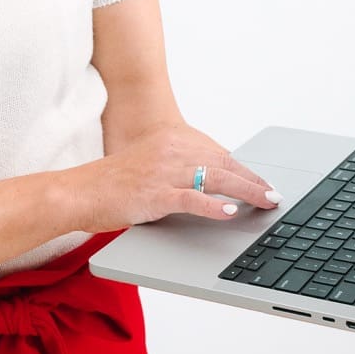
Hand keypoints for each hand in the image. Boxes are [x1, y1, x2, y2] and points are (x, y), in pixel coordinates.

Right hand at [64, 122, 280, 233]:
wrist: (80, 191)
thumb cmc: (114, 184)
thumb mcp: (153, 167)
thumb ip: (181, 171)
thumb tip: (214, 186)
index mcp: (173, 140)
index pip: (220, 155)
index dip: (246, 171)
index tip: (265, 184)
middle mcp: (171, 150)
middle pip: (224, 164)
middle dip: (253, 181)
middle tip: (274, 195)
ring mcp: (164, 171)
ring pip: (215, 179)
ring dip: (245, 192)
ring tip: (265, 202)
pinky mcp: (154, 193)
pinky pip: (191, 198)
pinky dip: (214, 206)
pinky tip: (230, 212)